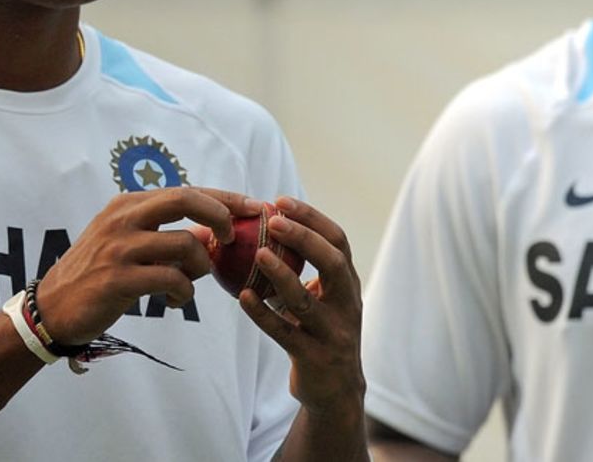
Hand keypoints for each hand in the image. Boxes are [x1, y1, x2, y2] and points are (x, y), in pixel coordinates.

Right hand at [34, 186, 263, 344]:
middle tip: (232, 237)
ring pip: (185, 244)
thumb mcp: (129, 243)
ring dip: (199, 267)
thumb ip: (167, 233)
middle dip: (220, 215)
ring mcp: (119, 247)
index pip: (187, 190)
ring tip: (188, 283)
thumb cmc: (97, 274)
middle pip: (187, 199)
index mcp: (128, 204)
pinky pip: (171, 279)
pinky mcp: (118, 278)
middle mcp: (123, 218)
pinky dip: (184, 292)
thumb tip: (214, 233)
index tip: (254, 206)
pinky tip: (175, 300)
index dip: (225, 197)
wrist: (52, 308)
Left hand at [238, 197, 364, 415]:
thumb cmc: (321, 332)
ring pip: (306, 301)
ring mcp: (333, 332)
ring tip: (258, 255)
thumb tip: (265, 228)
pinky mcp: (315, 358)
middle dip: (305, 238)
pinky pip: (285, 333)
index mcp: (348, 283)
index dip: (312, 218)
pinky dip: (263, 314)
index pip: (338, 241)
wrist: (336, 391)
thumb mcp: (324, 298)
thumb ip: (305, 270)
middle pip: (333, 263)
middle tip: (274, 222)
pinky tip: (243, 298)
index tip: (281, 201)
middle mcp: (347, 304)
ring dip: (282, 275)